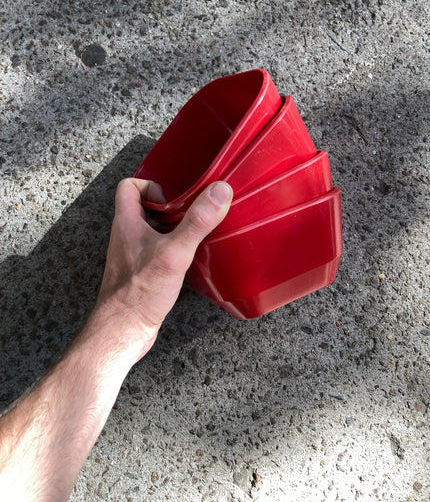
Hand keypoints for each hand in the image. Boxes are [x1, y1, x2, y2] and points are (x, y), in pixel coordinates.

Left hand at [94, 177, 232, 357]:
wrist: (123, 330)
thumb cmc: (139, 293)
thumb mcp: (175, 252)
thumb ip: (197, 221)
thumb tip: (218, 191)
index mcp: (126, 223)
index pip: (128, 186)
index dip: (151, 185)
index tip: (174, 198)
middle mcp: (126, 236)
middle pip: (143, 207)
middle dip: (169, 206)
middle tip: (190, 213)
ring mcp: (132, 255)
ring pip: (151, 229)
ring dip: (172, 227)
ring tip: (194, 232)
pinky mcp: (141, 273)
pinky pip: (156, 250)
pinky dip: (172, 248)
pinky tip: (189, 259)